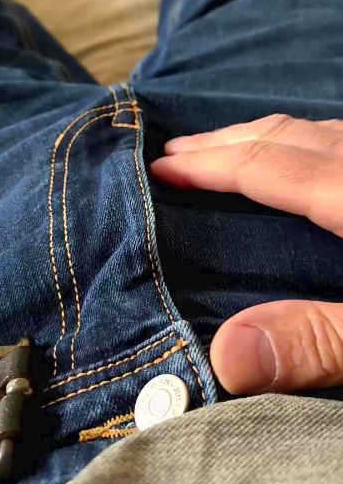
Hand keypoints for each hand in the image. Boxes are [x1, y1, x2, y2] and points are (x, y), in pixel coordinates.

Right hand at [151, 114, 342, 395]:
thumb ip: (316, 342)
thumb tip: (221, 354)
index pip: (265, 165)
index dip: (206, 165)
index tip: (158, 169)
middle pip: (282, 134)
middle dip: (221, 141)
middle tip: (174, 153)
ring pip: (312, 129)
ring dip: (261, 138)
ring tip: (223, 151)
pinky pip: (337, 138)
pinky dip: (301, 143)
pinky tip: (301, 163)